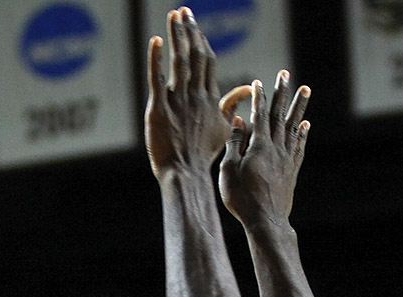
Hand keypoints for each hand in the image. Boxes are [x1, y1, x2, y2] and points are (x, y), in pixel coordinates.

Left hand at [145, 8, 231, 179]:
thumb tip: (245, 91)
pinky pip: (158, 80)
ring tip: (174, 16)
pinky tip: (157, 40)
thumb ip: (231, 106)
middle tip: (183, 11)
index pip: (207, 61)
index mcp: (209, 98)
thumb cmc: (203, 155)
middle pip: (195, 55)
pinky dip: (157, 59)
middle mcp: (195, 96)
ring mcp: (178, 102)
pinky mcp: (159, 111)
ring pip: (179, 62)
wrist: (186, 174)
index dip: (200, 40)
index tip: (194, 24)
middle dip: (190, 31)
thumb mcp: (223, 129)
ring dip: (177, 36)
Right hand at [218, 72, 309, 229]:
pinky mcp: (291, 172)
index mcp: (258, 146)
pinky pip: (299, 148)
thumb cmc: (242, 199)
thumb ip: (234, 144)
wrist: (265, 221)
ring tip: (305, 89)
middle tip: (285, 73)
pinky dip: (302, 134)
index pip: (259, 115)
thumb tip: (238, 122)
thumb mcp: (229, 171)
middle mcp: (276, 148)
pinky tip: (305, 125)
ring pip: (293, 127)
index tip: (258, 81)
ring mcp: (286, 159)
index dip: (259, 97)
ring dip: (299, 107)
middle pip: (279, 115)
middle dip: (282, 93)